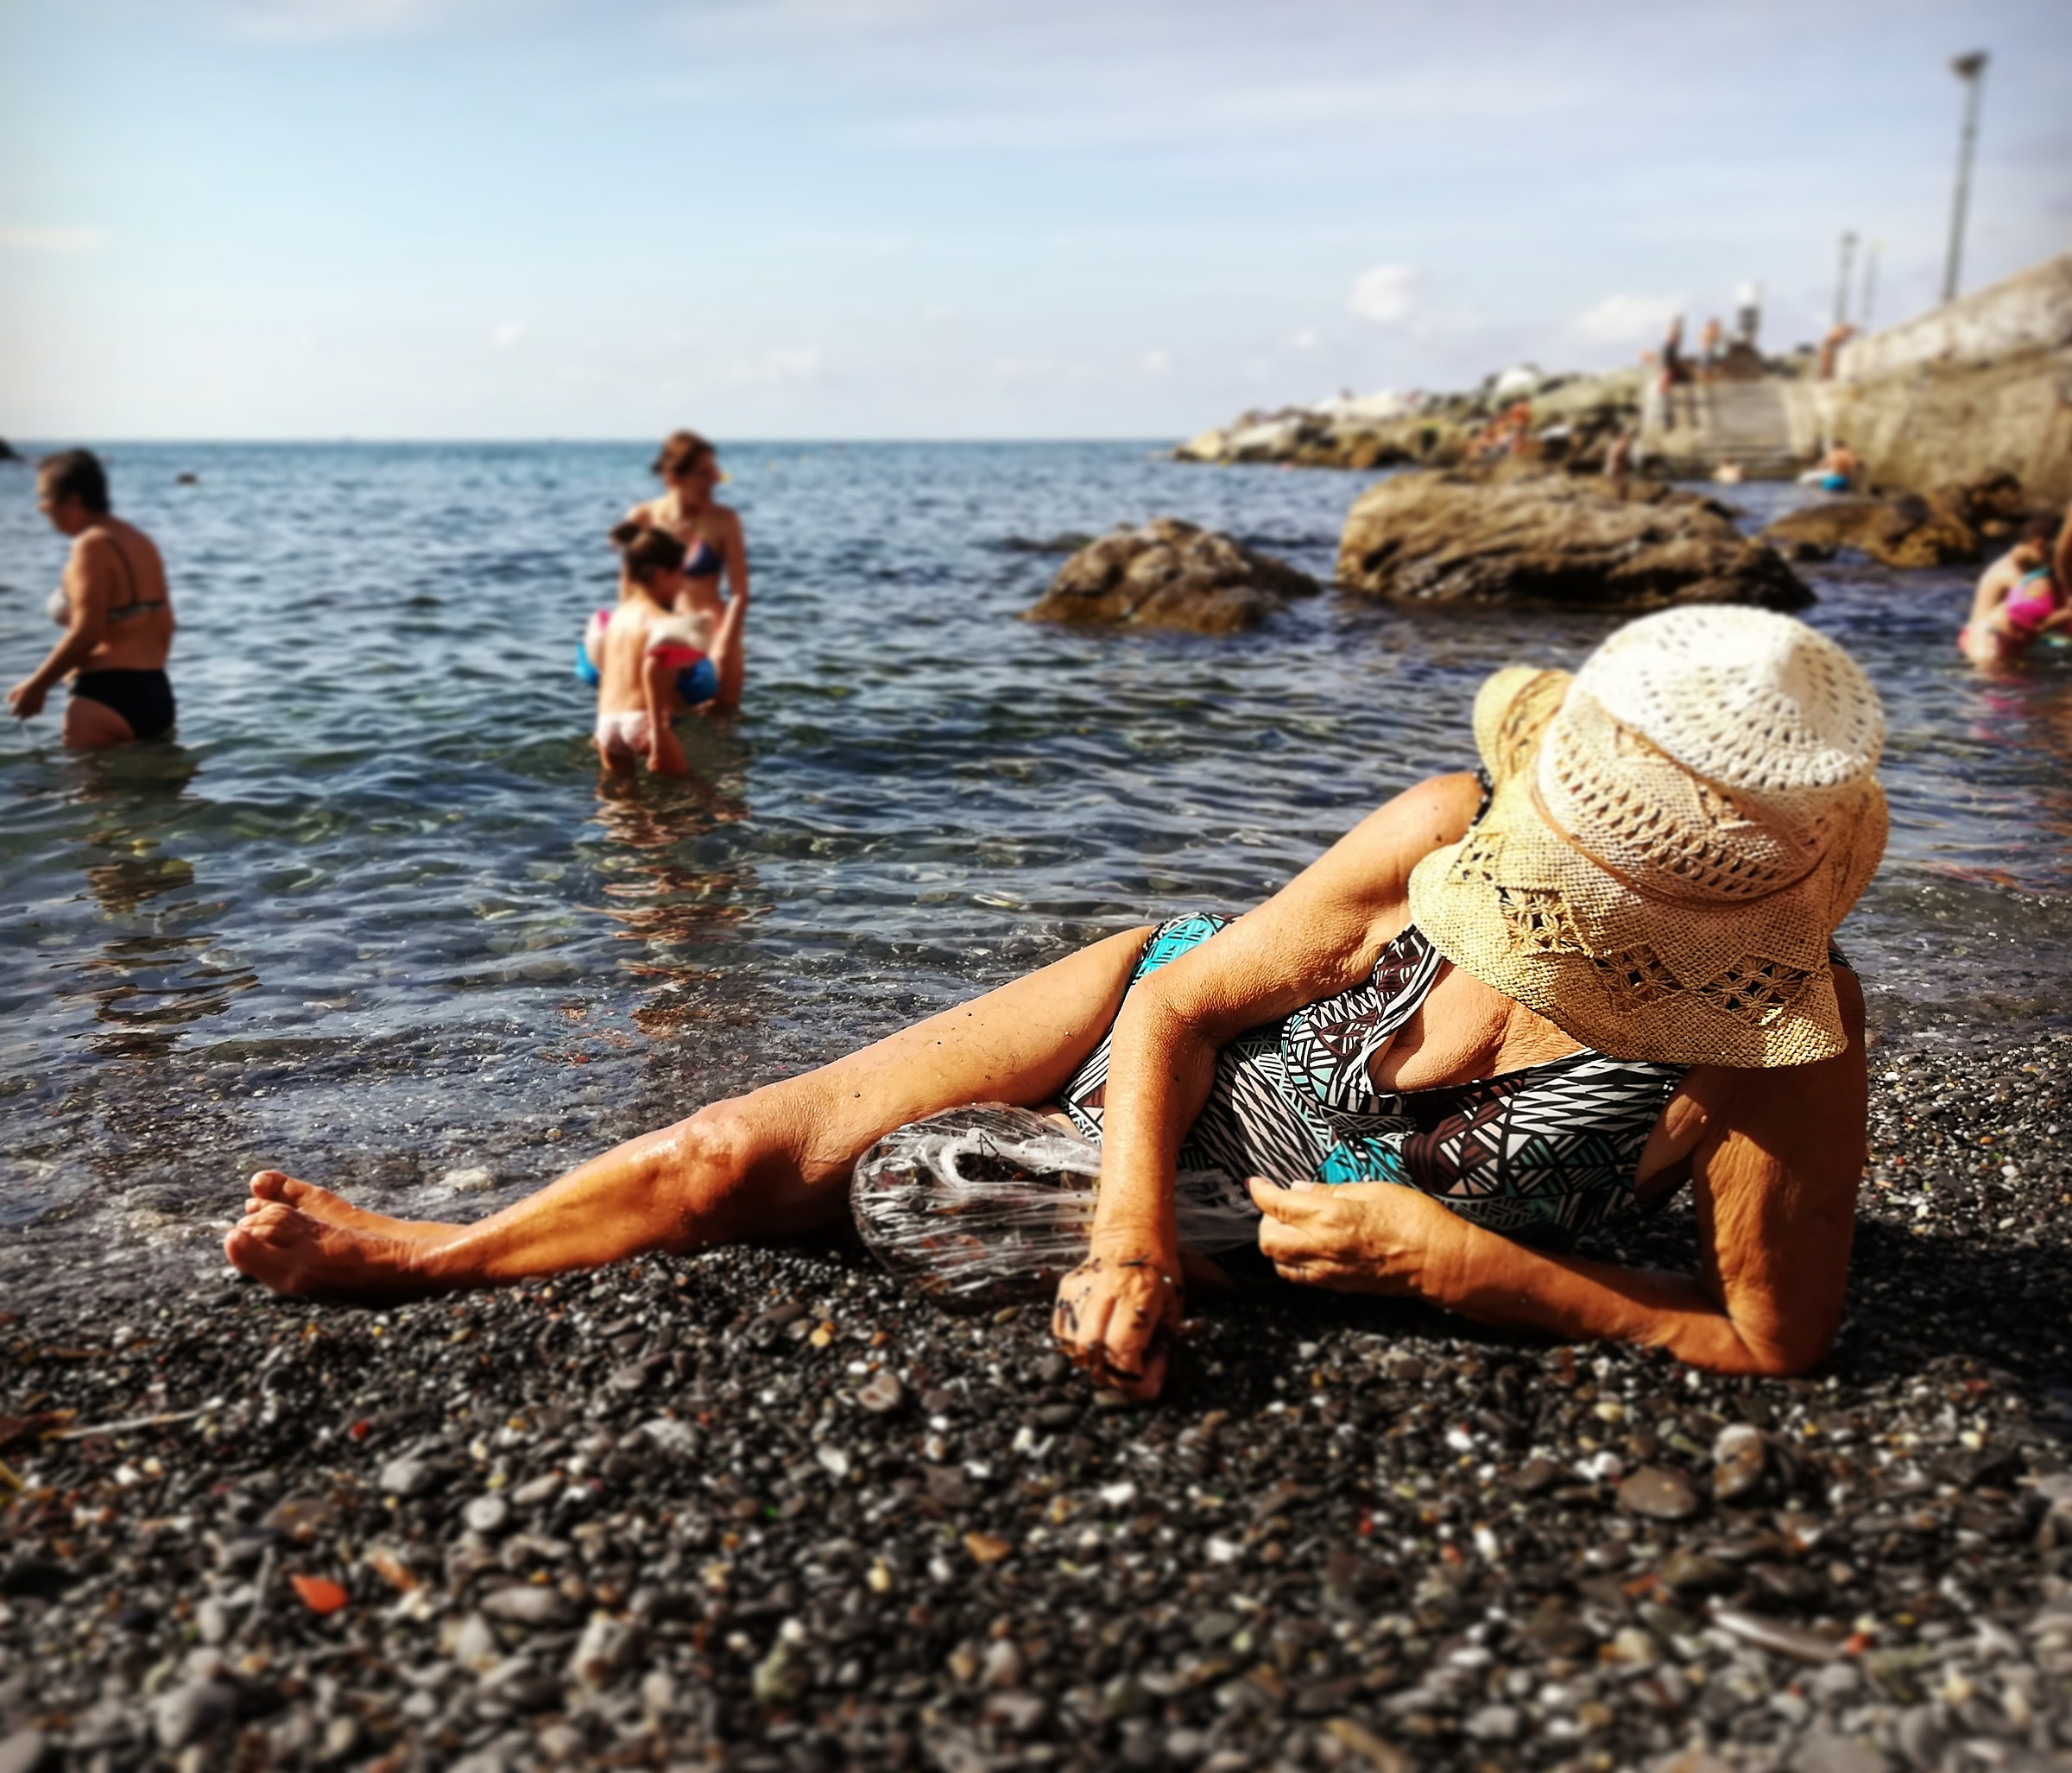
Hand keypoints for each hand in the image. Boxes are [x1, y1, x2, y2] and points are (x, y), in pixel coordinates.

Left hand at [8, 678, 45, 720]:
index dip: (13, 713)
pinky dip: (35, 712)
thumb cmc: (26, 686)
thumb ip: (10, 696)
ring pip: (30, 716)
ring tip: (26, 716)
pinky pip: (37, 713)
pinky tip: (34, 711)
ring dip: (28, 716)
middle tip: (20, 717)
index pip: (14, 713)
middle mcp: (26, 708)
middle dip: (20, 717)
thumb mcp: (16, 689)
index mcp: (19, 704)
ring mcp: (34, 708)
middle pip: (22, 717)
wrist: (39, 684)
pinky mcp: (40, 707)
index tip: (13, 714)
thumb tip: (7, 702)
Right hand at [1052, 1247, 1182, 1401]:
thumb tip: (1146, 1390)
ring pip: (1073, 1343)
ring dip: (1092, 1361)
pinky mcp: (1064, 1291)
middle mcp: (1105, 1289)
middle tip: (1125, 1376)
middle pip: (1091, 1348)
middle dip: (1108, 1373)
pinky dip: (1077, 1346)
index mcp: (1138, 1292)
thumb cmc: (1158, 1278)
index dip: (1129, 1375)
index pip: (1121, 1345)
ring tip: (1111, 1357)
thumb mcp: (1172, 1314)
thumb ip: (1161, 1352)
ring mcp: (1080, 1288)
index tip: (1141, 1386)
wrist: (1132, 1239)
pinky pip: (1063, 1332)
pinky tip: (1096, 1339)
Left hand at [1249, 1177, 1454, 1295]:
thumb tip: (1300, 1190)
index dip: (1260, 1191)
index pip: (1277, 1205)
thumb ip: (1330, 1191)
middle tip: (1279, 1205)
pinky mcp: (1337, 1286)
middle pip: (1267, 1239)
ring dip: (1276, 1243)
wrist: (1439, 1261)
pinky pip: (1299, 1277)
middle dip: (1265, 1219)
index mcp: (1330, 1216)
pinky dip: (1292, 1262)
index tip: (1256, 1183)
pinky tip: (1305, 1248)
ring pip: (1278, 1262)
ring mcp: (1328, 1271)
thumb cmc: (1415, 1219)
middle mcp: (1322, 1246)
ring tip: (1290, 1228)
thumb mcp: (1373, 1190)